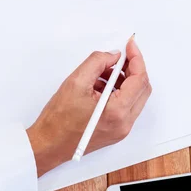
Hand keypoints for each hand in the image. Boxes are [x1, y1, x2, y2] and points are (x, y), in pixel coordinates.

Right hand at [27, 38, 150, 175]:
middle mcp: (124, 123)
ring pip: (135, 97)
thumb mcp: (76, 82)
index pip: (139, 79)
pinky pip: (126, 106)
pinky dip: (119, 92)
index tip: (130, 46)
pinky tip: (101, 87)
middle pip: (142, 88)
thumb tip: (114, 55)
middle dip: (133, 69)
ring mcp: (122, 129)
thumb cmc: (58, 120)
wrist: (49, 144)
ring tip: (103, 73)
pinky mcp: (117, 131)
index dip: (136, 59)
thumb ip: (98, 62)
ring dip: (125, 81)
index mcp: (117, 111)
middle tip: (120, 57)